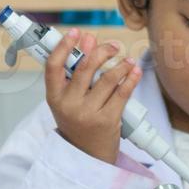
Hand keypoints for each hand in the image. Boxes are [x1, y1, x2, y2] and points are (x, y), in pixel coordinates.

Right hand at [43, 28, 140, 164]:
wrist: (87, 156)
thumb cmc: (77, 122)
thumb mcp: (69, 98)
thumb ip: (76, 69)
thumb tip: (87, 39)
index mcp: (54, 97)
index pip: (53, 66)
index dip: (63, 46)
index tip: (76, 32)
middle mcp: (68, 104)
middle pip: (85, 67)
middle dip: (102, 51)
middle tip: (113, 46)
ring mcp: (88, 113)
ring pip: (107, 79)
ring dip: (121, 65)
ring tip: (128, 61)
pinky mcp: (107, 120)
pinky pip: (122, 94)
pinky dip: (130, 79)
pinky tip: (135, 71)